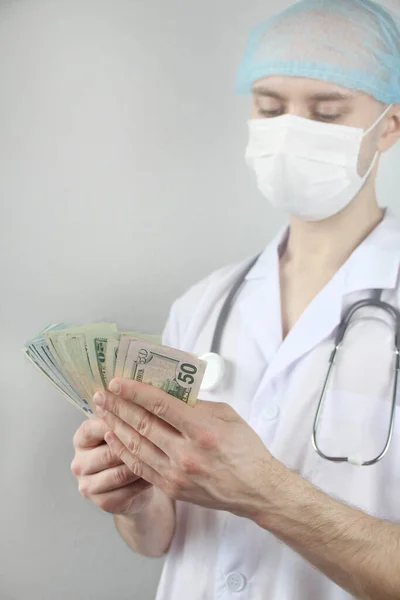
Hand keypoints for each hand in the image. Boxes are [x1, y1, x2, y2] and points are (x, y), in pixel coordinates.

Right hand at [71, 418, 154, 514]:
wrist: (133, 482)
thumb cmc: (131, 446)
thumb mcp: (127, 427)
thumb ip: (129, 414)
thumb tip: (142, 397)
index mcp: (81, 438)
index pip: (95, 427)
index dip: (120, 421)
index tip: (144, 416)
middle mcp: (79, 462)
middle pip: (108, 452)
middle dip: (135, 446)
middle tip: (160, 440)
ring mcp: (87, 485)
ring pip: (119, 474)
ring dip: (142, 466)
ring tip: (162, 458)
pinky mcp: (101, 502)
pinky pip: (126, 492)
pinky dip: (143, 483)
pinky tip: (158, 475)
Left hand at [94, 379, 284, 520]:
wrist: (256, 491)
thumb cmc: (246, 449)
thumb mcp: (229, 417)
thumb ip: (199, 405)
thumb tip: (171, 392)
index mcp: (204, 431)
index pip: (161, 406)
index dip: (135, 392)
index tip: (117, 382)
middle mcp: (187, 454)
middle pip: (143, 425)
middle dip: (118, 406)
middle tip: (101, 393)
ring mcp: (176, 474)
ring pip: (136, 446)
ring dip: (115, 426)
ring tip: (101, 411)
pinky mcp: (171, 488)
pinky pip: (140, 467)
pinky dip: (123, 451)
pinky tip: (113, 436)